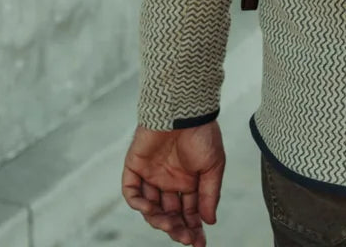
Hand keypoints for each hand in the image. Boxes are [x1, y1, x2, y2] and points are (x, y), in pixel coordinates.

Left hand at [121, 122, 224, 245]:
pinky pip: (132, 193)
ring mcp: (151, 176)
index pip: (188, 212)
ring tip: (171, 225)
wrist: (184, 110)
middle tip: (186, 238)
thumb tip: (209, 222)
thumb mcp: (213, 166)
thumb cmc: (202, 133)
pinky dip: (139, 203)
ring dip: (160, 220)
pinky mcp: (135, 168)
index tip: (199, 243)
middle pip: (170, 214)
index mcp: (188, 181)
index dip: (193, 228)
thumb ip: (210, 194)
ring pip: (151, 208)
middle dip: (178, 229)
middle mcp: (169, 181)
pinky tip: (151, 209)